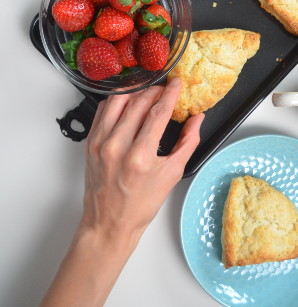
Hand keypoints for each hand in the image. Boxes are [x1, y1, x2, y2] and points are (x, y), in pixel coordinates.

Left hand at [27, 78, 202, 306]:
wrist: (109, 223)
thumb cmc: (140, 204)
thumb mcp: (172, 175)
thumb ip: (187, 143)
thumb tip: (197, 119)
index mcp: (140, 156)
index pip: (158, 113)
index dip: (170, 94)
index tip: (177, 83)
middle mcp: (117, 146)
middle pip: (138, 102)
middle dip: (154, 90)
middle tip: (165, 87)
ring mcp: (100, 143)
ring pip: (117, 101)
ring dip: (135, 91)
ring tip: (147, 91)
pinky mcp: (90, 142)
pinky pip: (103, 110)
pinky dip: (116, 101)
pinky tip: (127, 102)